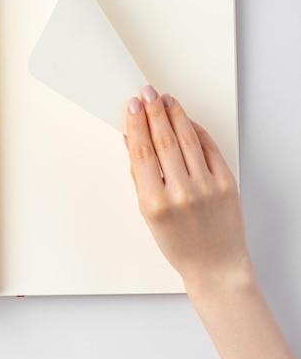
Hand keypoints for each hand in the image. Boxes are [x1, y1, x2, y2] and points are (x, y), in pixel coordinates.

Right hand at [124, 86, 251, 292]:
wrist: (215, 266)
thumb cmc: (179, 244)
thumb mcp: (148, 214)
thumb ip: (139, 175)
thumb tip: (131, 142)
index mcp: (155, 202)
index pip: (142, 151)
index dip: (136, 124)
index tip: (131, 106)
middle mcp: (181, 192)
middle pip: (164, 139)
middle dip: (153, 111)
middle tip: (146, 93)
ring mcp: (206, 186)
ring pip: (187, 138)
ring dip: (175, 114)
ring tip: (165, 100)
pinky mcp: (226, 183)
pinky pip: (209, 148)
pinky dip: (196, 130)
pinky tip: (186, 120)